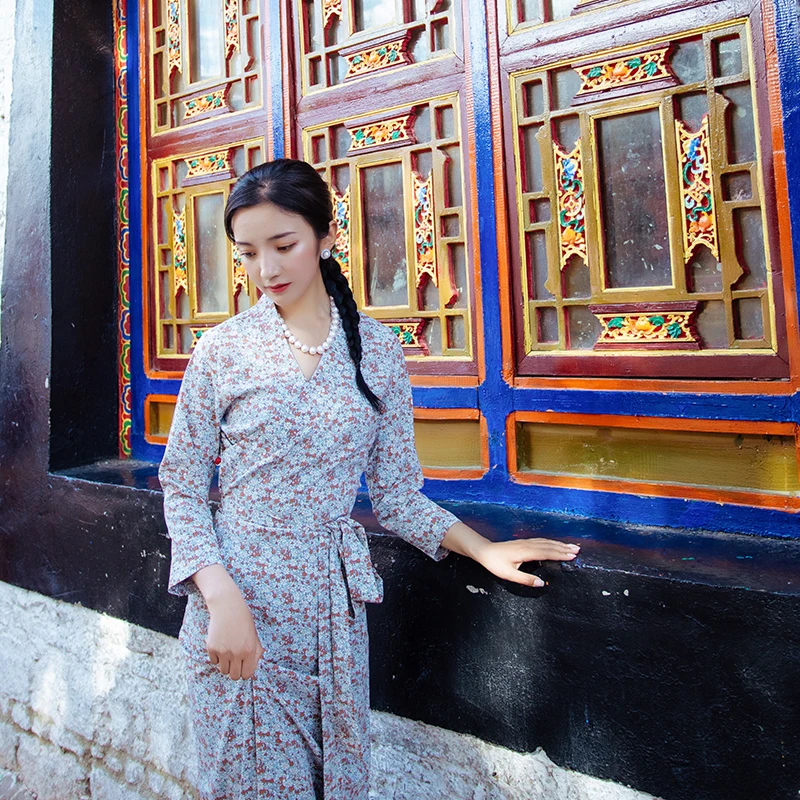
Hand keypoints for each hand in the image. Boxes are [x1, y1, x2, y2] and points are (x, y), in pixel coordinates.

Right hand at [205, 591, 264, 679]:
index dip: (245, 671)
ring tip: (228, 652)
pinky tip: (221, 645)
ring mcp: (223, 652)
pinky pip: (214, 662)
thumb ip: (256, 652)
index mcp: (249, 651)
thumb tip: (253, 667)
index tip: (243, 666)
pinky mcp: (212, 648)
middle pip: (234, 676)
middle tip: (235, 661)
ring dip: (226, 664)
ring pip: (223, 671)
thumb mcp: (254, 635)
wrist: (227, 607)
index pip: (247, 675)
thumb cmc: (243, 620)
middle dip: (235, 670)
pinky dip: (217, 657)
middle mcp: (236, 653)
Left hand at [441, 522, 579, 586]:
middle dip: (564, 548)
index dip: (560, 554)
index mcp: (525, 552)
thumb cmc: (495, 563)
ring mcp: (526, 542)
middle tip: (578, 550)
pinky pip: (541, 541)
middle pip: (549, 546)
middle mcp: (527, 545)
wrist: (484, 551)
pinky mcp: (524, 542)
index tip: (572, 556)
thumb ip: (525, 579)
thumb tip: (541, 584)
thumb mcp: (509, 575)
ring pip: (546, 542)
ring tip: (571, 546)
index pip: (547, 553)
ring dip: (559, 544)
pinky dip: (551, 542)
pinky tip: (556, 544)